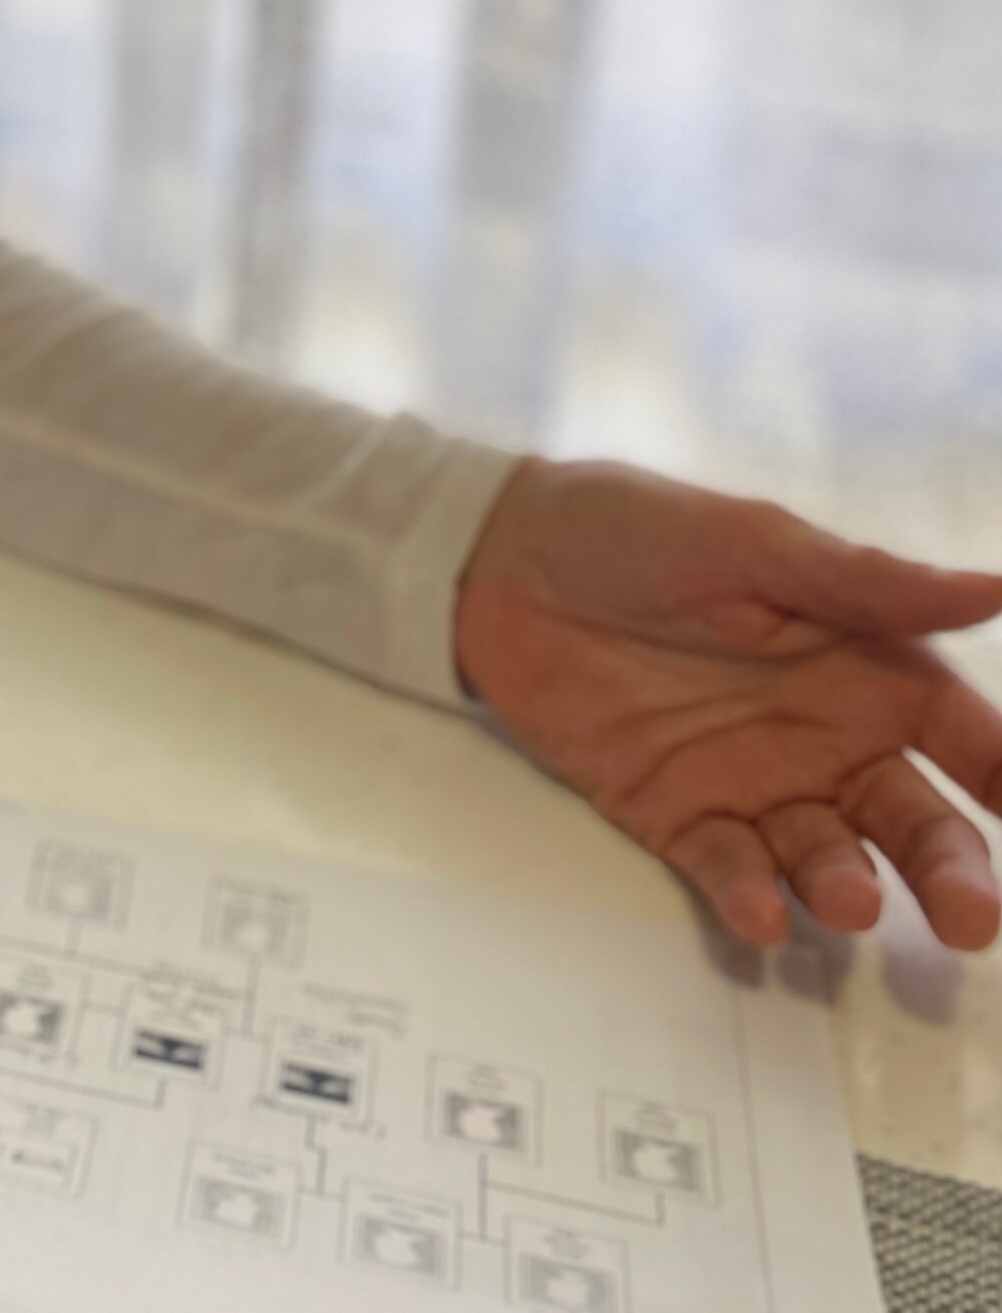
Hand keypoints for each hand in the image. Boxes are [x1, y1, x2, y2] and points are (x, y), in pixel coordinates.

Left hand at [454, 457, 1001, 951]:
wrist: (499, 558)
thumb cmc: (635, 531)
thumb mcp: (752, 545)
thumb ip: (866, 583)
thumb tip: (998, 587)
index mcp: (865, 667)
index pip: (963, 735)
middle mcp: (826, 739)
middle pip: (913, 821)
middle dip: (951, 872)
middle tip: (971, 919)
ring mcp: (752, 784)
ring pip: (828, 858)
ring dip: (846, 887)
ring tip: (850, 899)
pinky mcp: (674, 815)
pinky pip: (726, 869)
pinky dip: (747, 896)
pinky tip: (762, 916)